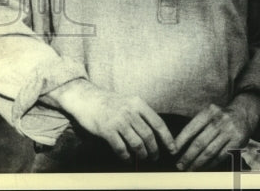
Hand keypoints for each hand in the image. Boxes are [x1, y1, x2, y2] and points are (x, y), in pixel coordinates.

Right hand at [48, 79, 174, 161]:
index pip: (158, 123)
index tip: (173, 148)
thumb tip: (155, 131)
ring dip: (142, 154)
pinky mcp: (106, 130)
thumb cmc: (110, 102)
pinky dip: (126, 156)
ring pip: (136, 143)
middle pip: (148, 135)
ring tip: (143, 159)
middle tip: (155, 157)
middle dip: (154, 149)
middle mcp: (131, 112)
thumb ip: (141, 113)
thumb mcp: (129, 101)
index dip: (167, 137)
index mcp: (139, 104)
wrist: (87, 98)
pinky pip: (120, 148)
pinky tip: (128, 160)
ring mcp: (118, 121)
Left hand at [173, 93, 259, 169]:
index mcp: (210, 111)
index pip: (192, 128)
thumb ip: (197, 125)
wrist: (245, 112)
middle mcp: (220, 120)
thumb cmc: (221, 116)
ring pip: (209, 151)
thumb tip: (178, 145)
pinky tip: (203, 167)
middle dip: (187, 156)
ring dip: (197, 162)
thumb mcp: (209, 113)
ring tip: (189, 168)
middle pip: (200, 142)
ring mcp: (230, 131)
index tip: (173, 151)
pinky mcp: (237, 141)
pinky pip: (220, 156)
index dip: (180, 141)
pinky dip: (210, 163)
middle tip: (179, 165)